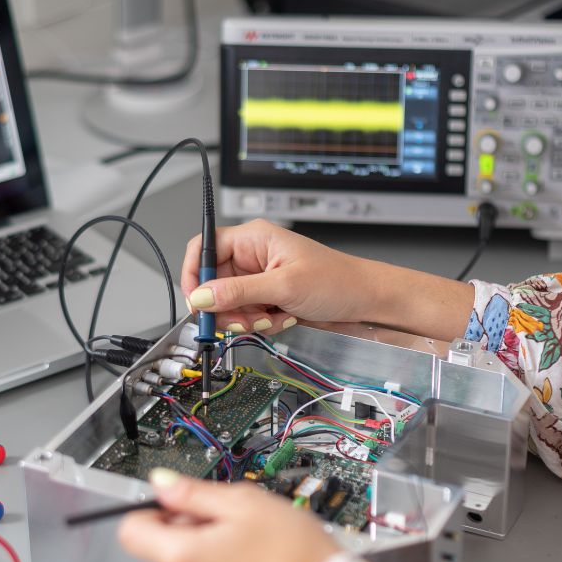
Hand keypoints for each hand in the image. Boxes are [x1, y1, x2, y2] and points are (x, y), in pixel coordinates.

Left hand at [118, 468, 342, 561]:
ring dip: (209, 548)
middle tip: (234, 519)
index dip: (152, 509)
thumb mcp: (243, 503)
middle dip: (191, 526)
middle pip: (163, 546)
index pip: (130, 531)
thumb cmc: (293, 555)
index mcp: (181, 559)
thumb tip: (161, 483)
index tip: (179, 502)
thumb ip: (193, 492)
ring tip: (251, 542)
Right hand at [181, 219, 379, 333]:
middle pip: (213, 283)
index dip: (194, 275)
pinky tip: (282, 319)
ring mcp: (259, 279)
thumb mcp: (284, 286)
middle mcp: (252, 256)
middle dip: (226, 307)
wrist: (366, 301)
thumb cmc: (337, 281)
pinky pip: (246, 314)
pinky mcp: (267, 298)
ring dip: (245, 318)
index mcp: (253, 239)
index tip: (197, 303)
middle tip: (243, 319)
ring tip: (272, 317)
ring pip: (228, 304)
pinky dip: (259, 323)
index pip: (204, 249)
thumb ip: (238, 292)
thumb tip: (201, 297)